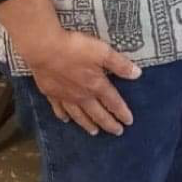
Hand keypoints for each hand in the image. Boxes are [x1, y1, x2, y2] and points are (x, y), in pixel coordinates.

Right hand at [25, 31, 141, 135]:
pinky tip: (65, 119)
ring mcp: (65, 96)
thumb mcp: (103, 52)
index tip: (128, 122)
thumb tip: (137, 74)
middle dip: (108, 124)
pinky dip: (63, 116)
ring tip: (94, 132)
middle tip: (117, 132)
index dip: (122, 112)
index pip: (113, 102)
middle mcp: (82, 96)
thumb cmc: (75, 48)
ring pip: (79, 115)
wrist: (45, 49)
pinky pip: (59, 109)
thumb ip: (120, 64)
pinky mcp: (51, 93)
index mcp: (97, 85)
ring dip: (88, 124)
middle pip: (98, 113)